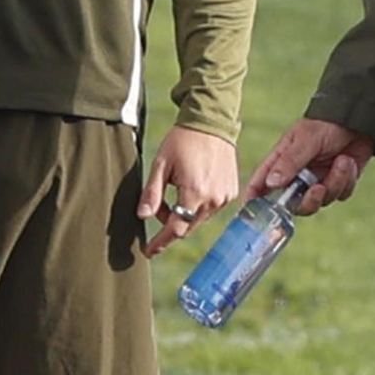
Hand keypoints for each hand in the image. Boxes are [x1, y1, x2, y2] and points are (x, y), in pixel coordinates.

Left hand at [139, 126, 239, 258]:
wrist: (211, 122)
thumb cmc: (182, 141)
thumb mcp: (161, 165)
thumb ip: (152, 193)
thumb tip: (143, 216)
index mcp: (194, 193)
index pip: (175, 230)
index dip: (160, 242)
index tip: (148, 251)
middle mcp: (213, 199)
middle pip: (187, 226)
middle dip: (170, 223)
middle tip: (159, 206)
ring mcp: (225, 196)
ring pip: (199, 219)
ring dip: (185, 213)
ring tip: (176, 189)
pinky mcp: (231, 191)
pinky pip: (211, 208)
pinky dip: (199, 205)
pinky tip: (193, 185)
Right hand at [243, 117, 374, 216]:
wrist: (358, 121)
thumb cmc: (326, 124)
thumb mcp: (306, 139)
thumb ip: (290, 161)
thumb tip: (270, 182)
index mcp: (283, 161)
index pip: (262, 182)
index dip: (254, 198)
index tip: (251, 210)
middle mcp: (298, 175)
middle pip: (294, 204)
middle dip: (308, 200)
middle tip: (318, 188)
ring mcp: (318, 181)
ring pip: (320, 201)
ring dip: (334, 182)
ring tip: (342, 161)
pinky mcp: (337, 184)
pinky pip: (340, 194)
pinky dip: (346, 180)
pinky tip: (348, 161)